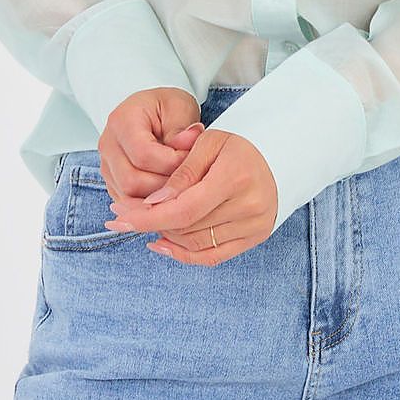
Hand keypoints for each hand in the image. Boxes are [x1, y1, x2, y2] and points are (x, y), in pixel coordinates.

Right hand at [96, 87, 205, 206]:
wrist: (152, 111)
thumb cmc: (165, 107)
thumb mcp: (179, 106)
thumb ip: (183, 129)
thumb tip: (186, 145)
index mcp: (122, 121)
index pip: (143, 155)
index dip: (171, 163)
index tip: (192, 160)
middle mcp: (108, 145)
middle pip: (131, 181)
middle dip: (164, 184)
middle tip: (187, 176)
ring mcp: (106, 165)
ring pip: (128, 196)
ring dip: (157, 196)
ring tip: (179, 183)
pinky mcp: (111, 181)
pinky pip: (127, 203)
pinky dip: (149, 202)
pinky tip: (167, 192)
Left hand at [103, 127, 277, 265]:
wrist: (280, 155)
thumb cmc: (240, 144)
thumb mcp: (209, 143)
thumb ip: (182, 172)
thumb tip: (153, 203)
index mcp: (235, 177)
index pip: (184, 208)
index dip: (149, 216)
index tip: (120, 214)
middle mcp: (248, 206)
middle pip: (187, 227)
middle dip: (149, 222)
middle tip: (121, 214)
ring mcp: (253, 226)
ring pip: (195, 243)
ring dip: (164, 235)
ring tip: (142, 222)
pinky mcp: (254, 237)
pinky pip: (212, 256)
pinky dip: (184, 254)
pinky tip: (162, 242)